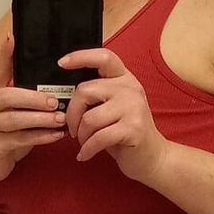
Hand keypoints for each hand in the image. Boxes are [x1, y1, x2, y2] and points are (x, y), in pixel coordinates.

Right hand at [0, 35, 67, 180]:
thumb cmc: (1, 131)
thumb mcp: (8, 109)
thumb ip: (21, 91)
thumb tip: (47, 73)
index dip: (5, 54)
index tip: (13, 37)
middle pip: (7, 97)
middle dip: (33, 98)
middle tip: (54, 101)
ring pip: (14, 121)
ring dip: (40, 120)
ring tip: (60, 119)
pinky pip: (19, 140)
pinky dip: (40, 137)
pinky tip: (56, 135)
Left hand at [60, 48, 167, 182]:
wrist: (151, 156)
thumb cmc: (125, 132)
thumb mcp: (112, 107)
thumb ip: (96, 96)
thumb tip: (63, 98)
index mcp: (124, 79)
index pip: (104, 58)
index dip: (81, 57)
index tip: (62, 63)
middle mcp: (130, 88)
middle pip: (85, 91)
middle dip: (72, 114)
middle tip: (73, 129)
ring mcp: (133, 108)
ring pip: (89, 118)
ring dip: (81, 135)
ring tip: (84, 143)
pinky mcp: (133, 129)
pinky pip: (98, 138)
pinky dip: (87, 149)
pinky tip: (85, 155)